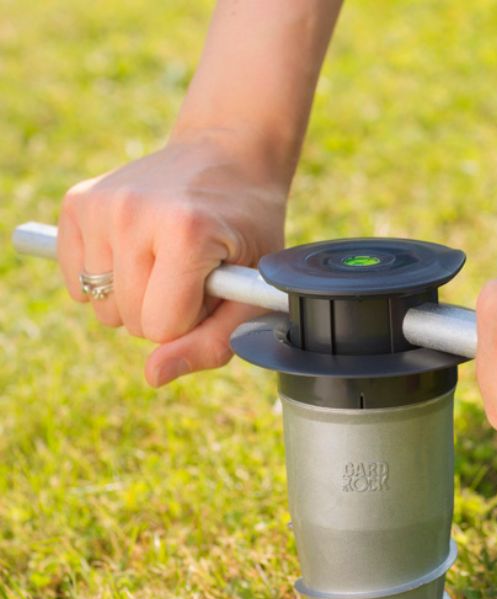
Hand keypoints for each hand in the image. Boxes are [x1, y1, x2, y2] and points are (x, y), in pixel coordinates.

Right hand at [56, 128, 287, 385]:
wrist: (229, 156)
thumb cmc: (248, 230)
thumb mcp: (252, 292)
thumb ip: (212, 343)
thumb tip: (153, 375)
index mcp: (185, 232)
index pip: (161, 327)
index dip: (191, 320)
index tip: (210, 288)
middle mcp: (133, 212)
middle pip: (130, 320)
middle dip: (165, 310)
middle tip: (193, 270)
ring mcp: (100, 204)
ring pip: (101, 306)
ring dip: (136, 296)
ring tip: (168, 257)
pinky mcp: (77, 202)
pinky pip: (76, 281)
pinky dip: (105, 281)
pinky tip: (137, 252)